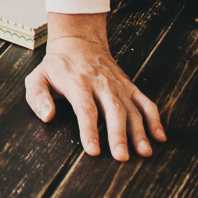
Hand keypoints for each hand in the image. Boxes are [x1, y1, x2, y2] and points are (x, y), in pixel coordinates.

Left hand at [25, 12, 165, 159]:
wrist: (79, 41)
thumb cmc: (57, 65)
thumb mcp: (38, 76)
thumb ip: (37, 97)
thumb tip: (47, 116)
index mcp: (77, 82)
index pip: (85, 108)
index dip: (90, 130)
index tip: (93, 150)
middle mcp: (101, 83)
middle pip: (112, 111)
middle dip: (118, 135)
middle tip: (121, 156)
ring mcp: (118, 85)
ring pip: (132, 109)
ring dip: (139, 131)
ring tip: (144, 152)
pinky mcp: (129, 86)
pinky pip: (145, 102)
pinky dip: (154, 119)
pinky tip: (159, 136)